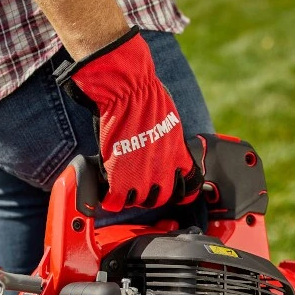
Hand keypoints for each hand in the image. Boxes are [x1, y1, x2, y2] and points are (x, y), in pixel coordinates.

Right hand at [57, 27, 203, 211]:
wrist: (129, 93)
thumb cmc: (148, 99)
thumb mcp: (171, 125)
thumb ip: (170, 145)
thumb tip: (164, 150)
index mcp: (179, 158)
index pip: (188, 190)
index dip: (178, 191)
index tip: (169, 188)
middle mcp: (163, 172)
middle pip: (160, 199)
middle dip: (149, 195)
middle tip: (137, 184)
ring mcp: (142, 178)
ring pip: (137, 202)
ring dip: (128, 196)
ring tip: (121, 185)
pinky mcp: (119, 179)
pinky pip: (115, 201)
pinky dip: (110, 199)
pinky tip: (107, 192)